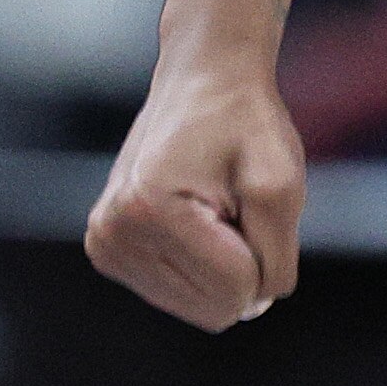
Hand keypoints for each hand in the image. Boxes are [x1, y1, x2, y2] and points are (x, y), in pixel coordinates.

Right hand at [87, 51, 307, 330]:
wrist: (204, 77)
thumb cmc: (246, 124)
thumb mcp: (282, 183)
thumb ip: (276, 257)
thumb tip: (252, 307)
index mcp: (148, 209)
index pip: (237, 290)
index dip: (267, 251)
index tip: (249, 196)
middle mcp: (113, 233)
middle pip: (215, 308)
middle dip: (243, 260)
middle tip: (233, 202)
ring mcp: (104, 244)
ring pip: (198, 306)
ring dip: (223, 261)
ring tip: (213, 205)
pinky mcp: (107, 250)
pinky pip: (179, 295)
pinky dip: (201, 263)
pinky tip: (194, 215)